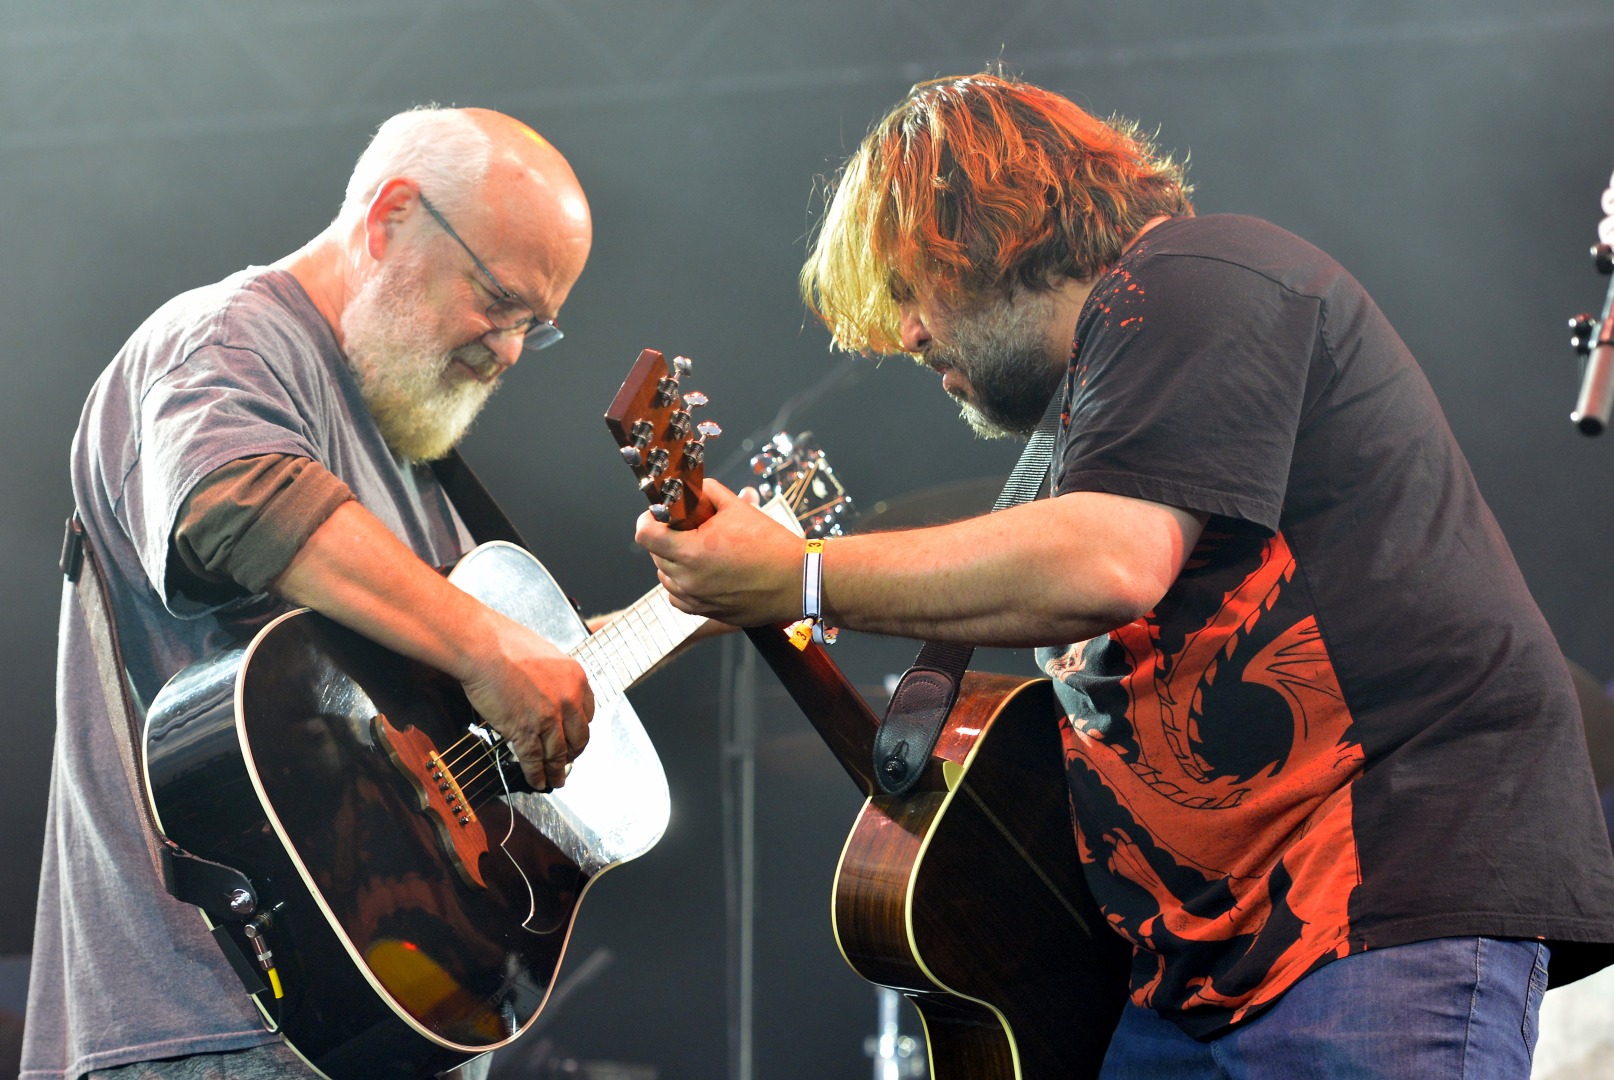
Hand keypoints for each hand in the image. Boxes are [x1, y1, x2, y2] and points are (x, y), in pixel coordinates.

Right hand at [458, 613, 593, 790]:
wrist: (483, 648)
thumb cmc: (505, 643)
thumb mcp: (545, 654)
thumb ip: (553, 675)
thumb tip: (548, 688)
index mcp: (576, 678)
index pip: (587, 713)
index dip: (580, 729)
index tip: (575, 736)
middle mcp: (568, 700)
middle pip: (578, 737)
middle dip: (573, 753)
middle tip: (568, 760)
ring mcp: (548, 718)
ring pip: (558, 753)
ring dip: (557, 771)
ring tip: (556, 780)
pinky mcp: (525, 731)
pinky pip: (534, 760)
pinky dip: (537, 775)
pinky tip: (537, 782)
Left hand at [635, 479, 801, 625]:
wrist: (798, 579)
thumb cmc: (772, 544)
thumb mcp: (738, 507)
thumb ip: (707, 493)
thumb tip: (691, 489)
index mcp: (692, 551)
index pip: (645, 535)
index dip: (648, 519)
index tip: (657, 514)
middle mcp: (689, 579)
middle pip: (656, 554)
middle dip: (666, 537)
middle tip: (688, 527)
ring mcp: (697, 599)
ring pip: (666, 577)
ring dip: (673, 561)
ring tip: (699, 550)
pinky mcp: (707, 612)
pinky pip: (679, 598)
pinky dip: (682, 584)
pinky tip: (701, 573)